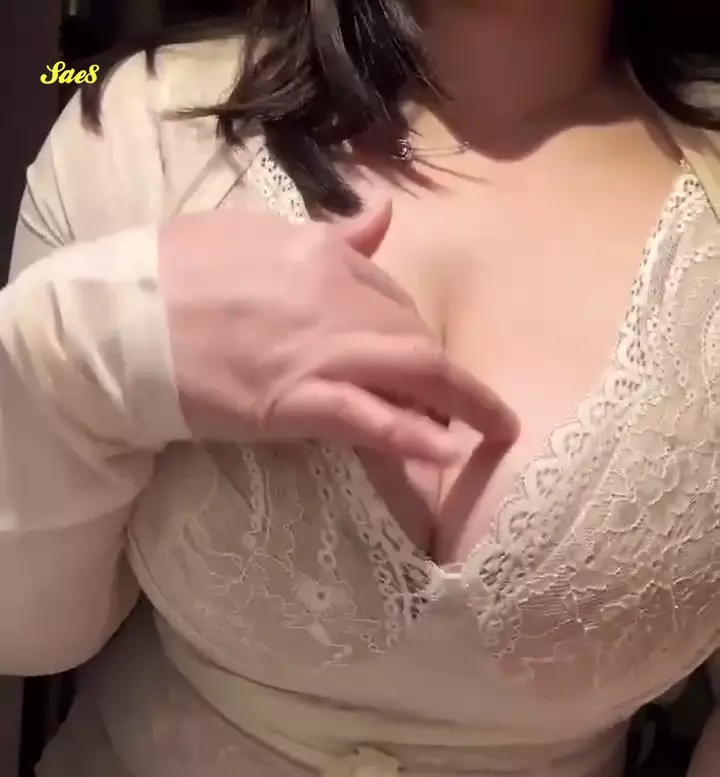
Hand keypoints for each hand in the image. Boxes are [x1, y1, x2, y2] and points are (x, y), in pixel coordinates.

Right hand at [159, 199, 514, 461]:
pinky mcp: (297, 401)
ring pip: (413, 371)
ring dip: (464, 403)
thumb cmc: (173, 275)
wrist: (120, 323)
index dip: (411, 331)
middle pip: (413, 332)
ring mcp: (320, 350)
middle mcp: (334, 296)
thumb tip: (380, 216)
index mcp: (320, 251)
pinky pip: (372, 417)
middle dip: (447, 373)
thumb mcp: (251, 234)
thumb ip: (323, 232)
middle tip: (470, 406)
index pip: (390, 292)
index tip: (423, 361)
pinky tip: (449, 449)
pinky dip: (414, 435)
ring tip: (495, 429)